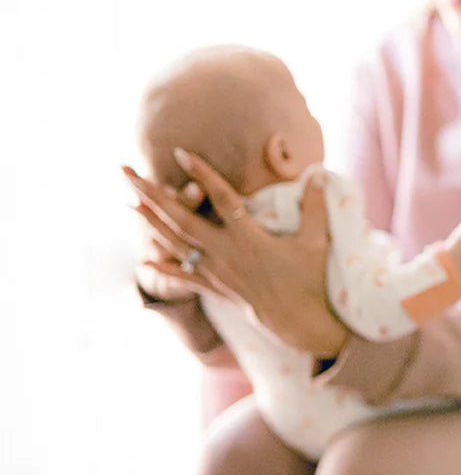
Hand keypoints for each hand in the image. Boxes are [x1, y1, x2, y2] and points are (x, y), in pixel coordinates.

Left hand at [124, 151, 348, 357]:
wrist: (302, 322)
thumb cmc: (311, 280)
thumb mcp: (316, 241)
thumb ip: (315, 207)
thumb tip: (319, 173)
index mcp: (249, 237)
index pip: (222, 197)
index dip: (202, 173)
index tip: (180, 151)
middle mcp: (226, 252)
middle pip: (181, 219)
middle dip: (152, 194)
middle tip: (127, 173)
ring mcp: (219, 272)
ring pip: (177, 244)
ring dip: (151, 223)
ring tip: (129, 202)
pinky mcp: (219, 289)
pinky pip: (186, 277)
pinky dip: (164, 269)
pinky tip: (144, 261)